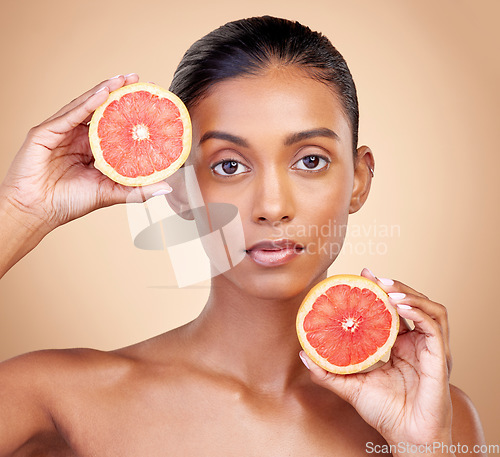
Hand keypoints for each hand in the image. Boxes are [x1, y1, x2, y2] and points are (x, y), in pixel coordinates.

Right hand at [0, 74, 172, 233]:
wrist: (37, 211)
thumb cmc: (69, 202)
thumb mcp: (111, 193)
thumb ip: (137, 189)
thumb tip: (167, 187)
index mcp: (91, 148)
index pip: (113, 124)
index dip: (129, 112)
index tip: (149, 101)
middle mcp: (77, 136)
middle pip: (100, 109)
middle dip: (119, 93)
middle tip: (139, 80)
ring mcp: (61, 131)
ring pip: (86, 106)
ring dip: (105, 91)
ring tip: (124, 80)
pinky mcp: (46, 132)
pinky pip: (70, 115)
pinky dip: (87, 103)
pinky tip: (103, 93)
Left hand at [300, 268, 452, 451]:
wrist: (406, 437)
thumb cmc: (384, 413)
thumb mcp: (350, 386)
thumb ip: (327, 371)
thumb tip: (303, 353)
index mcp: (401, 346)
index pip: (395, 310)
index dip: (383, 290)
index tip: (365, 275)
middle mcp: (418, 344)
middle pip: (413, 303)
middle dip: (395, 286)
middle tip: (374, 277)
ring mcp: (430, 349)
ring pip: (430, 308)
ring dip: (410, 294)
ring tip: (386, 289)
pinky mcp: (439, 357)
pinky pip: (434, 326)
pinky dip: (418, 311)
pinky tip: (398, 306)